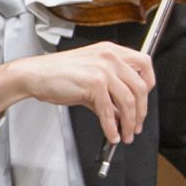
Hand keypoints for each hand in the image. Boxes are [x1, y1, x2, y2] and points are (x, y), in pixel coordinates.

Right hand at [0, 42, 154, 145]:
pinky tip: (112, 135)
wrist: (35, 74)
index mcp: (113, 51)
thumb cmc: (59, 73)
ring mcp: (104, 70)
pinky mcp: (94, 84)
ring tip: (127, 134)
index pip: (145, 64)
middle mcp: (112, 57)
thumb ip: (109, 91)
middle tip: (137, 125)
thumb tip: (121, 112)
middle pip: (141, 86)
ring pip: (128, 100)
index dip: (149, 84)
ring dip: (129, 122)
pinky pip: (108, 111)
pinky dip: (112, 127)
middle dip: (141, 111)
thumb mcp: (91, 75)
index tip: (144, 101)